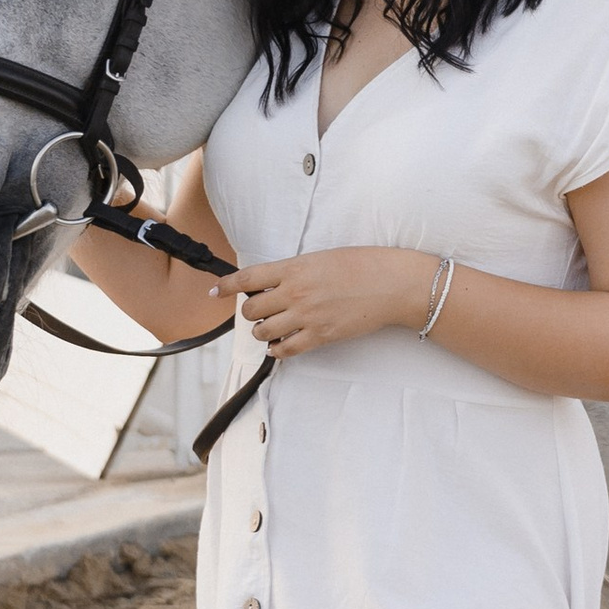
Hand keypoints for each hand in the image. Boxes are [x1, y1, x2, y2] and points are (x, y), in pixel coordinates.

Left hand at [234, 246, 436, 358]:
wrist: (392, 284)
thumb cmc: (363, 265)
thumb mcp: (322, 258)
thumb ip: (295, 271)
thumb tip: (275, 284)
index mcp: (294, 268)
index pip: (248, 278)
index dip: (226, 286)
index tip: (216, 291)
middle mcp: (295, 292)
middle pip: (251, 310)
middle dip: (252, 312)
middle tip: (262, 310)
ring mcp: (307, 316)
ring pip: (264, 332)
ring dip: (264, 331)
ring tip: (275, 327)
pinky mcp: (320, 336)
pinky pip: (286, 349)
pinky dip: (279, 349)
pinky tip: (282, 345)